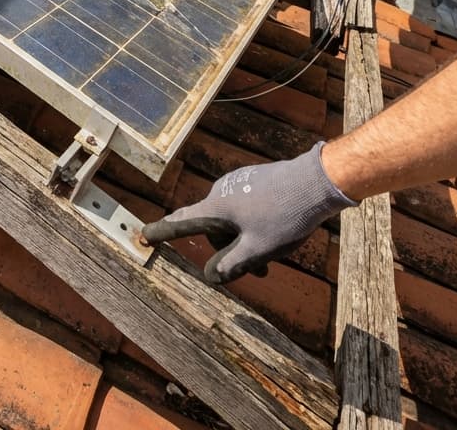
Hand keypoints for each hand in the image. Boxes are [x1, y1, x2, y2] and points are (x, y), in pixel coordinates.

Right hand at [140, 143, 355, 283]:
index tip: (143, 234)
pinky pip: (242, 206)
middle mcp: (220, 191)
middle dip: (226, 249)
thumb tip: (210, 277)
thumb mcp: (258, 248)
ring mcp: (237, 183)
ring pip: (230, 218)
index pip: (181, 222)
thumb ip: (231, 264)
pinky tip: (275, 230)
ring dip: (242, 238)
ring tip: (271, 255)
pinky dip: (250, 223)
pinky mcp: (252, 180)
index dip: (161, 231)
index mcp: (216, 207)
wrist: (314, 182)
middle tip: (258, 270)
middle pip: (212, 227)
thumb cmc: (284, 217)